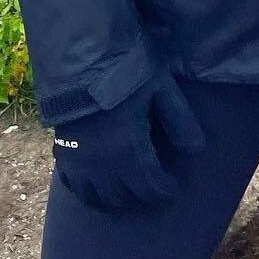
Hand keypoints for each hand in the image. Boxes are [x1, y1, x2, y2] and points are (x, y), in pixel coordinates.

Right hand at [48, 67, 206, 211]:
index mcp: (129, 149)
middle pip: (124, 197)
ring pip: (97, 199)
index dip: (165, 189)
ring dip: (115, 199)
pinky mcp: (62, 155)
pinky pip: (74, 187)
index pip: (151, 186)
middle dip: (143, 196)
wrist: (81, 58)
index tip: (174, 185)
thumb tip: (197, 149)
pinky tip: (99, 185)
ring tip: (129, 192)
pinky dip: (89, 192)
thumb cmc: (126, 71)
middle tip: (154, 187)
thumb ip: (179, 120)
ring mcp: (79, 162)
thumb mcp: (161, 89)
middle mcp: (102, 164)